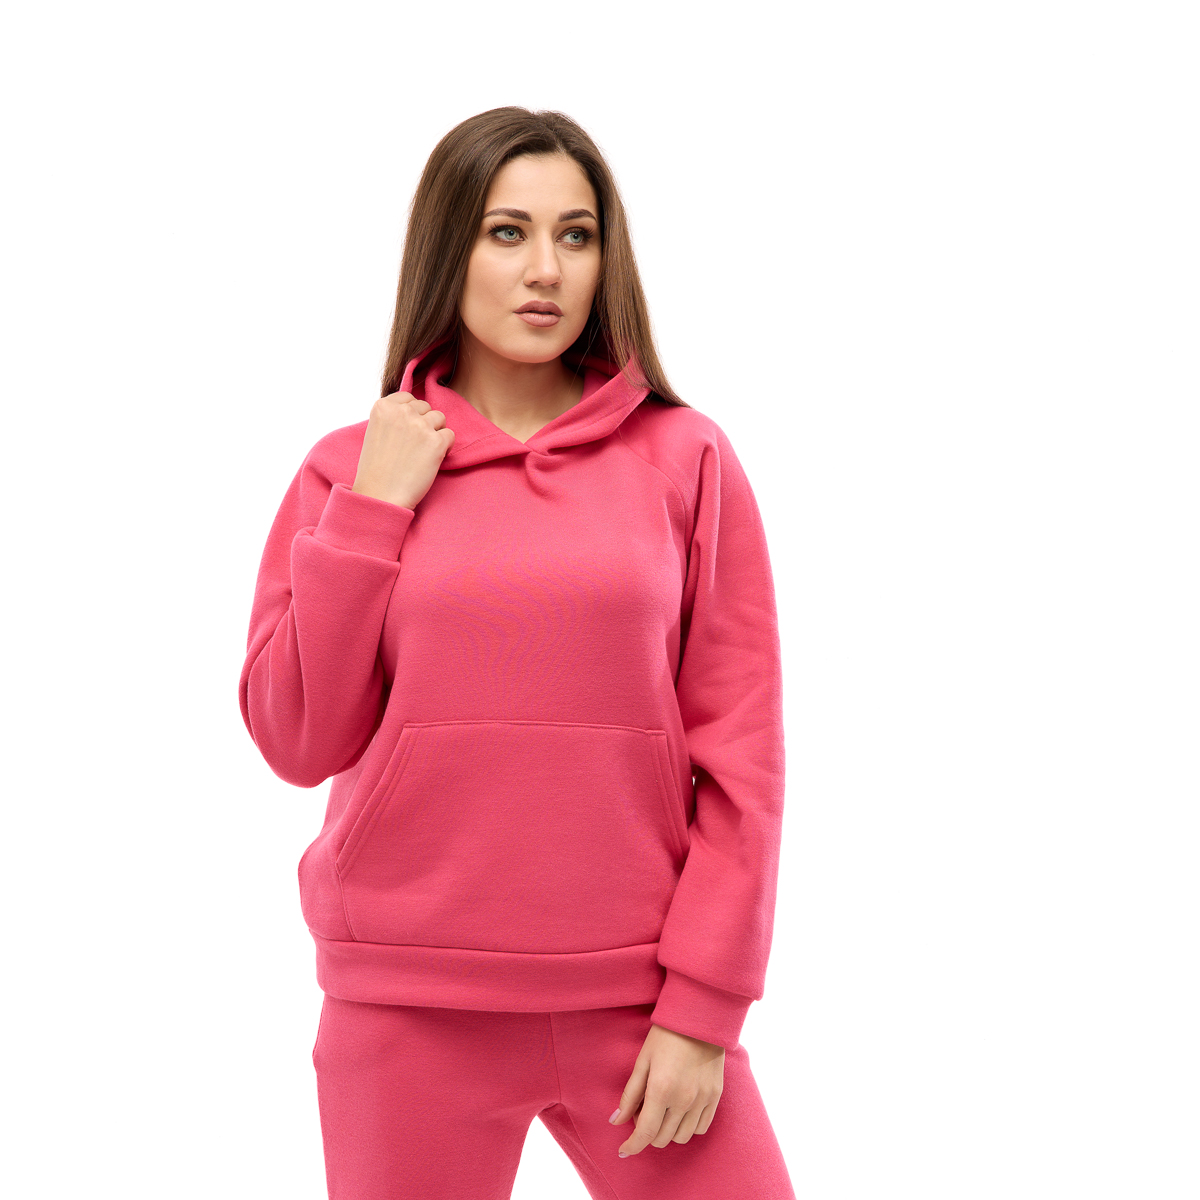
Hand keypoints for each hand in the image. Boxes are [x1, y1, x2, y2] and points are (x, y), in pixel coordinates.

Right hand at [351, 391, 454, 510]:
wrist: (381, 495)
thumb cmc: (376, 469)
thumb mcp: (376, 432)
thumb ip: (392, 417)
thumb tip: (414, 411)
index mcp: (383, 407)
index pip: (408, 398)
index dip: (411, 414)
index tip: (407, 430)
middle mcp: (402, 412)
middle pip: (425, 407)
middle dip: (424, 422)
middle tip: (415, 445)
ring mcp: (420, 426)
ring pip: (440, 418)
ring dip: (436, 432)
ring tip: (424, 452)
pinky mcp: (436, 442)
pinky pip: (450, 435)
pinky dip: (445, 447)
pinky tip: (432, 459)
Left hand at [609, 1023, 724, 1155]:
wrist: (699, 1017)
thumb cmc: (666, 1035)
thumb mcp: (642, 1061)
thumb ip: (630, 1094)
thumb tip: (616, 1121)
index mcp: (661, 1089)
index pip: (645, 1132)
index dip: (632, 1146)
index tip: (624, 1150)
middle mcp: (684, 1100)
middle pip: (662, 1138)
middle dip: (647, 1132)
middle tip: (642, 1110)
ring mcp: (702, 1100)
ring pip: (681, 1138)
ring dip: (667, 1131)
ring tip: (662, 1109)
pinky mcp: (715, 1096)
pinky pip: (700, 1128)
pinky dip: (687, 1126)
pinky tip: (679, 1111)